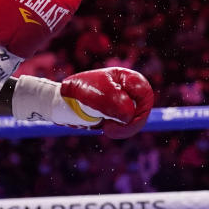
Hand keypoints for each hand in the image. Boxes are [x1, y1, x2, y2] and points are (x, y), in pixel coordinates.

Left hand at [13, 68, 153, 138]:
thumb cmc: (80, 92)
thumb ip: (116, 104)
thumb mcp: (98, 96)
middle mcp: (128, 89)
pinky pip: (127, 124)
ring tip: (107, 129)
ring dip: (124, 128)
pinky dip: (119, 130)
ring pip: (135, 119)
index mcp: (127, 78)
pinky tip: (105, 128)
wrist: (63, 100)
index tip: (125, 119)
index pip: (145, 94)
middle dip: (131, 122)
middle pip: (143, 109)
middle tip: (112, 130)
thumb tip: (129, 117)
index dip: (140, 110)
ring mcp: (124, 101)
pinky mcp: (118, 113)